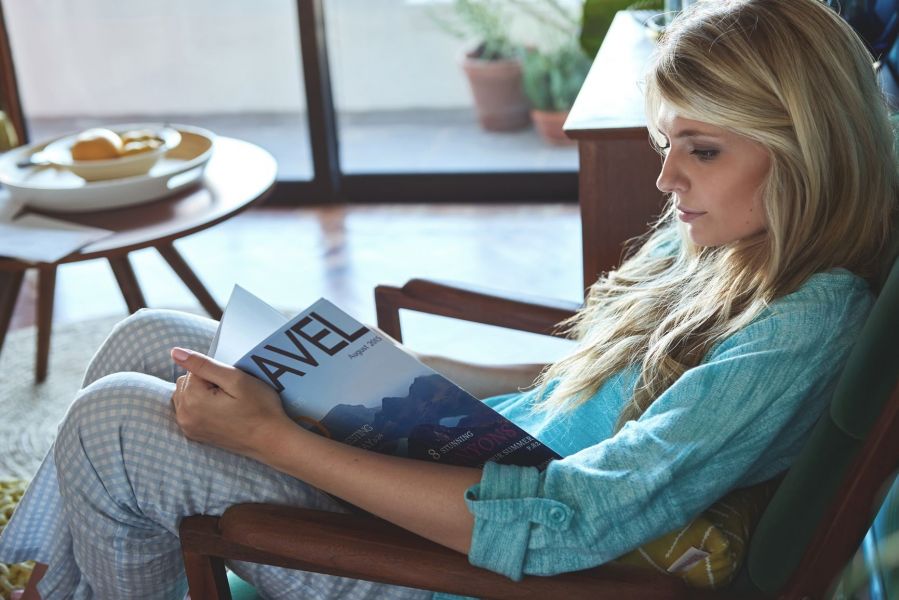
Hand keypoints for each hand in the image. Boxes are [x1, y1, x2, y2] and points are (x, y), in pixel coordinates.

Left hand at [170, 347, 292, 459]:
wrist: (271, 440)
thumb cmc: (259, 407)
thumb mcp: (235, 379)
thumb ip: (203, 364)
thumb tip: (175, 352)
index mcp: (192, 399)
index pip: (194, 370)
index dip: (215, 372)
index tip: (231, 386)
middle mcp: (183, 415)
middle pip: (185, 382)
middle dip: (205, 382)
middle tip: (230, 393)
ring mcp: (187, 427)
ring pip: (185, 395)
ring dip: (201, 393)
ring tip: (225, 402)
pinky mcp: (194, 434)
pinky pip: (188, 410)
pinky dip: (200, 405)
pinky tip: (219, 411)